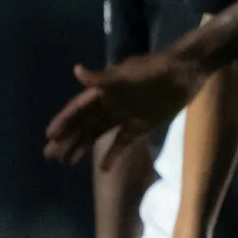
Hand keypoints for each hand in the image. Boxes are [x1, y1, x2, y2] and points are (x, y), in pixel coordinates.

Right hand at [44, 47, 209, 164]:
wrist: (187, 71)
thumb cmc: (157, 68)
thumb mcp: (130, 73)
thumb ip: (104, 77)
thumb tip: (76, 70)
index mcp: (105, 89)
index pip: (79, 108)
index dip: (64, 121)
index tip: (50, 136)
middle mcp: (111, 103)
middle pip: (84, 123)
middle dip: (67, 138)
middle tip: (50, 155)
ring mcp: (125, 115)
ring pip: (98, 133)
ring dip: (82, 146)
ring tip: (65, 161)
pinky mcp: (141, 125)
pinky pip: (123, 142)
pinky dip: (113, 154)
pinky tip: (103, 169)